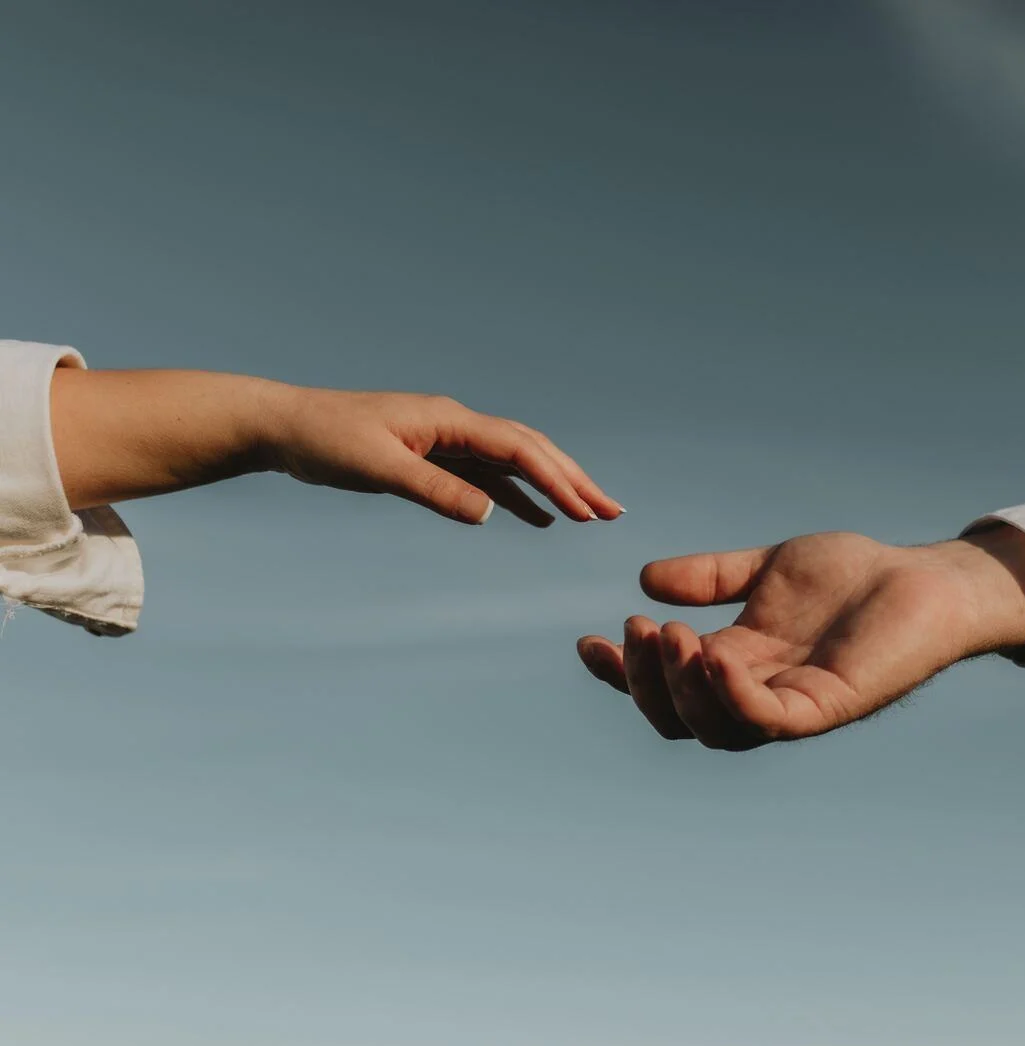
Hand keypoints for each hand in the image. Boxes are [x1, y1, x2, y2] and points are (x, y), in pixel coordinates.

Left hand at [51, 367, 622, 523]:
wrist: (282, 426)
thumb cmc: (324, 441)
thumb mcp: (378, 468)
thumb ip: (434, 490)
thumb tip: (490, 513)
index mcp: (448, 419)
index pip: (518, 448)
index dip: (557, 479)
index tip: (588, 511)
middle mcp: (455, 423)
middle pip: (529, 449)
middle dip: (572, 479)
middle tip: (612, 511)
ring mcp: (445, 438)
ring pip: (513, 461)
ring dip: (552, 486)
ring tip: (589, 514)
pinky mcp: (431, 455)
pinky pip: (486, 475)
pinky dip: (516, 495)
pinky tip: (533, 517)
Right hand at [577, 526, 1024, 749]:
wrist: (926, 580)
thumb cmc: (853, 577)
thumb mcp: (766, 569)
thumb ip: (711, 577)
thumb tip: (645, 580)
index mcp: (735, 664)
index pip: (665, 686)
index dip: (621, 674)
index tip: (587, 643)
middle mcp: (756, 693)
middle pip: (678, 718)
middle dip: (643, 682)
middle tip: (637, 630)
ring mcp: (789, 705)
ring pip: (714, 728)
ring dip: (679, 689)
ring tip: (671, 636)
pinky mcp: (827, 706)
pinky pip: (767, 720)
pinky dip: (732, 695)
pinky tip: (714, 655)